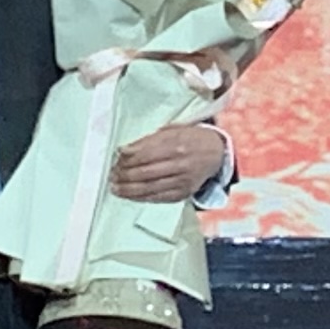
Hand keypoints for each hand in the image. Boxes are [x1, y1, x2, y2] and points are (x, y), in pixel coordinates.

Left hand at [109, 124, 227, 204]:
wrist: (217, 153)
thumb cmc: (192, 139)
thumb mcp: (173, 130)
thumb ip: (149, 140)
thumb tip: (125, 150)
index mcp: (176, 144)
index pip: (145, 153)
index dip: (127, 157)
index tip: (116, 157)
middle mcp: (180, 163)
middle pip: (145, 172)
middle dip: (124, 175)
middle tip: (112, 175)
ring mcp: (182, 180)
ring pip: (149, 188)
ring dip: (129, 189)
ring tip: (115, 188)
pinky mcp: (183, 193)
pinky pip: (158, 198)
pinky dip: (141, 197)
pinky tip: (130, 195)